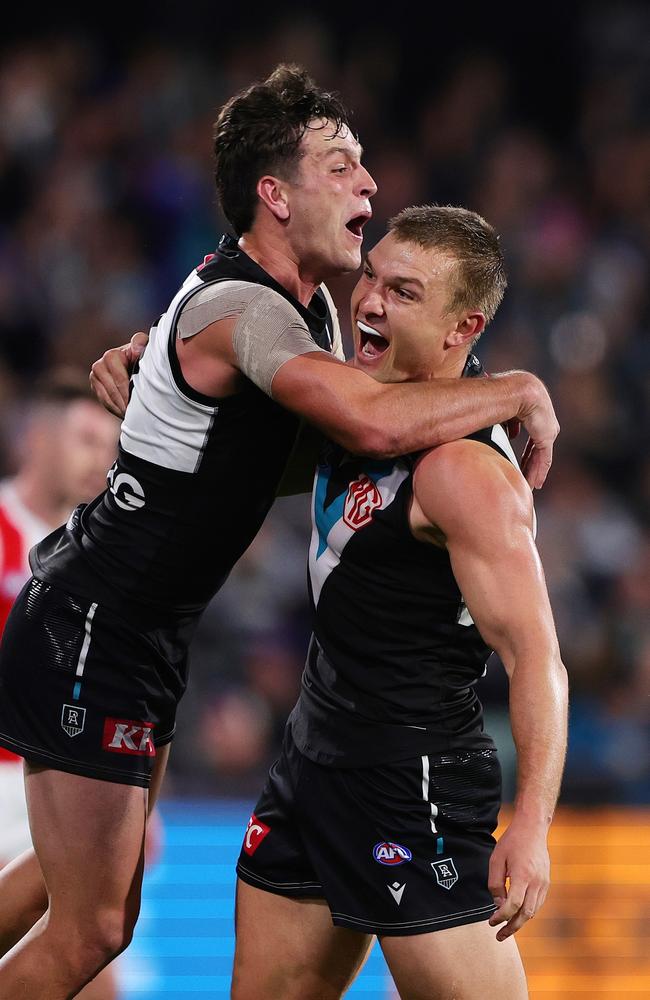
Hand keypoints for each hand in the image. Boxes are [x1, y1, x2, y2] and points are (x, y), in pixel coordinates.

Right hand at [89, 332, 148, 417]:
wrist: (132, 360)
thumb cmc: (141, 354)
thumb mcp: (144, 346)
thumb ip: (140, 342)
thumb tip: (135, 349)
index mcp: (111, 356)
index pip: (120, 379)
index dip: (129, 392)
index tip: (139, 402)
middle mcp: (99, 365)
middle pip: (112, 391)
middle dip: (124, 402)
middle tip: (134, 413)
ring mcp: (95, 377)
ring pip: (107, 398)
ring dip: (119, 408)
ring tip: (130, 415)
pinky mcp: (94, 386)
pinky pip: (103, 401)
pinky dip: (114, 409)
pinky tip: (123, 414)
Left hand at [487, 815, 549, 940]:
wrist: (533, 828)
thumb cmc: (512, 842)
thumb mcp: (496, 859)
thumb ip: (495, 883)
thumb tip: (498, 903)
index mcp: (522, 876)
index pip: (512, 905)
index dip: (501, 917)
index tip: (491, 922)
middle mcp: (536, 882)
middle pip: (526, 914)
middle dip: (512, 928)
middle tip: (499, 937)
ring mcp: (544, 883)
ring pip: (533, 911)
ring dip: (520, 922)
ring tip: (506, 929)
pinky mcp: (546, 882)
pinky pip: (537, 903)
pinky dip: (527, 912)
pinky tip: (517, 914)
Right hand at [515, 374, 559, 490]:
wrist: (516, 390)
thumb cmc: (504, 392)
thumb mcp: (503, 409)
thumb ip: (506, 422)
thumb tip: (505, 431)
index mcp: (535, 410)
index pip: (531, 436)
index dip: (526, 450)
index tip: (520, 460)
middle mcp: (545, 419)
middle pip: (536, 448)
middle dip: (530, 463)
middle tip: (524, 476)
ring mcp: (547, 428)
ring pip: (541, 456)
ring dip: (534, 471)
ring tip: (529, 485)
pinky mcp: (547, 437)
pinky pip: (543, 459)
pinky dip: (539, 472)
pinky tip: (535, 483)